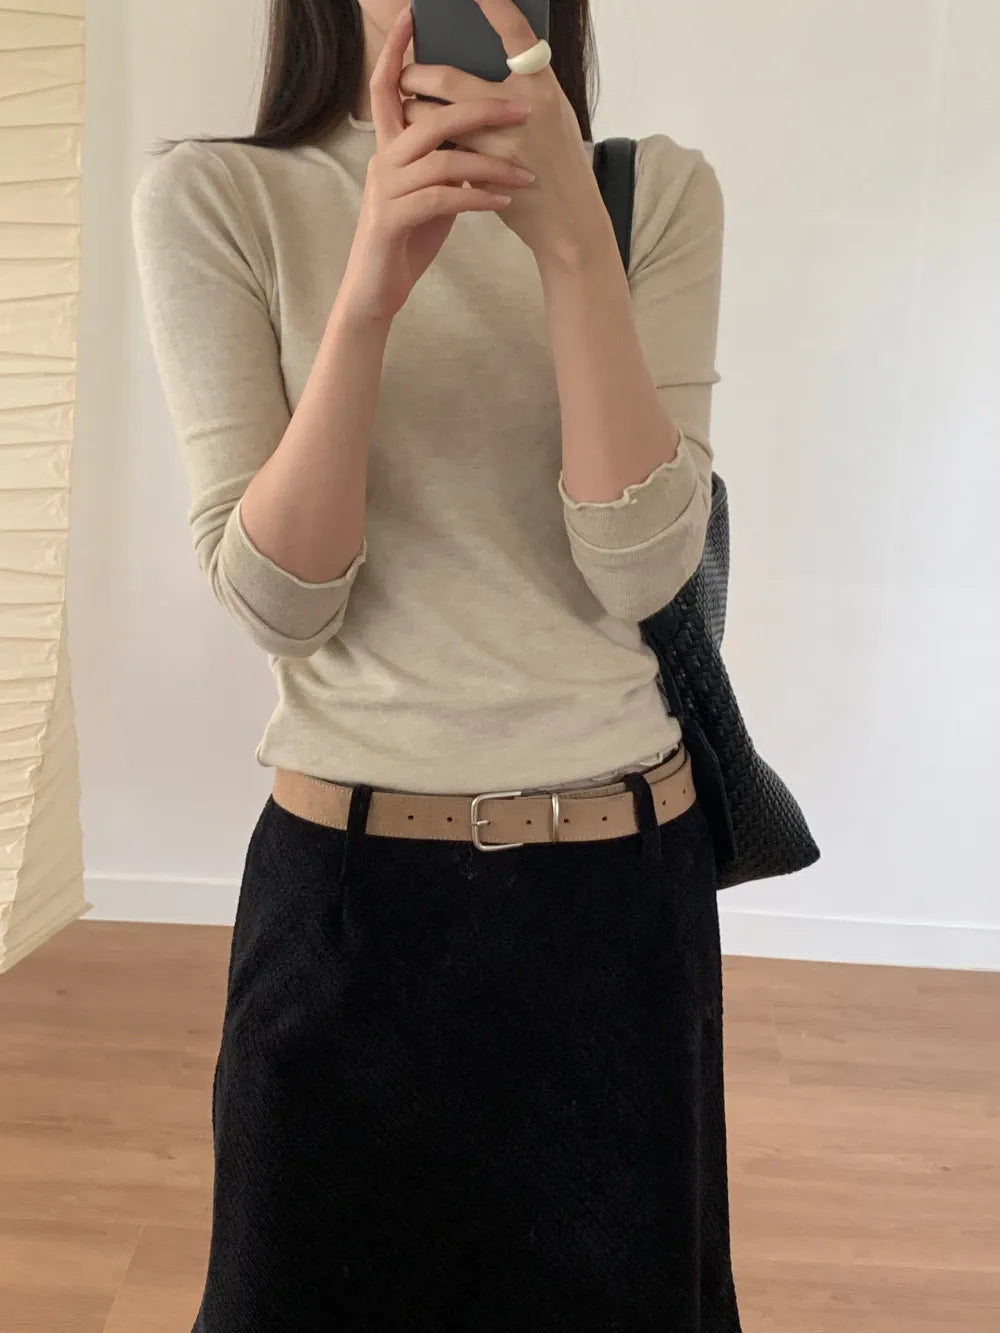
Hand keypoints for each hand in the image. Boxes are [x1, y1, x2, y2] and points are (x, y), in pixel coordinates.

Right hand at [338, 7, 536, 323]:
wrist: (376, 289)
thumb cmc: (408, 236)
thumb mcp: (430, 190)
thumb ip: (446, 159)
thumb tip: (481, 131)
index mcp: (388, 147)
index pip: (387, 86)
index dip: (398, 51)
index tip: (416, 16)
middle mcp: (382, 160)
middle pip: (429, 116)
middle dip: (480, 109)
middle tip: (523, 112)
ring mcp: (385, 190)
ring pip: (442, 159)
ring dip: (491, 163)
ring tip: (526, 175)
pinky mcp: (393, 220)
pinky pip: (441, 199)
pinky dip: (477, 198)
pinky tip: (502, 201)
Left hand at [398, 0, 610, 264]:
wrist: (568, 219)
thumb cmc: (560, 161)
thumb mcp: (552, 112)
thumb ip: (519, 87)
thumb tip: (475, 62)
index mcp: (540, 85)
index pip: (514, 31)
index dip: (493, 3)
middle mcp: (520, 109)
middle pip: (448, 79)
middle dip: (416, 73)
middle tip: (406, 71)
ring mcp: (498, 144)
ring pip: (432, 119)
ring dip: (412, 111)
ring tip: (407, 107)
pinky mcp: (482, 174)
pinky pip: (442, 151)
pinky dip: (428, 144)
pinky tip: (421, 143)